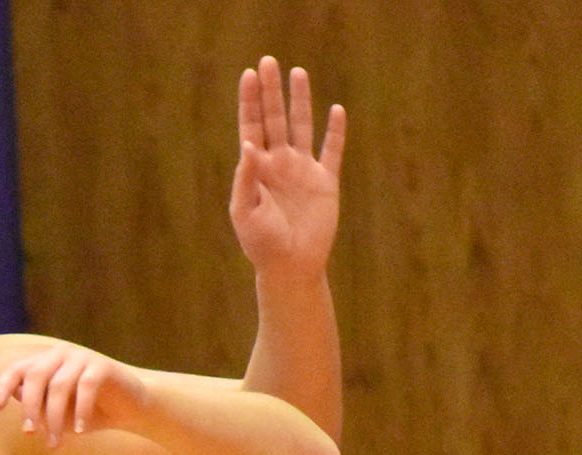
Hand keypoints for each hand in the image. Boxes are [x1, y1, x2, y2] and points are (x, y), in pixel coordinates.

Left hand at [0, 343, 148, 447]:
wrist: (131, 407)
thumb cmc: (89, 412)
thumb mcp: (59, 413)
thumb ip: (38, 404)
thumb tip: (16, 395)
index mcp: (45, 362)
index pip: (17, 370)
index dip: (3, 387)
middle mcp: (61, 354)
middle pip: (35, 376)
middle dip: (30, 407)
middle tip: (30, 433)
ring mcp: (82, 357)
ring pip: (59, 386)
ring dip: (55, 419)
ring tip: (55, 443)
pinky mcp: (103, 366)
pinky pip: (86, 387)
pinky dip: (81, 411)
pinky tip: (81, 432)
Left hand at [229, 56, 347, 278]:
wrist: (291, 267)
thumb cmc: (261, 243)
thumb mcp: (245, 211)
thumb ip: (245, 178)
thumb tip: (249, 142)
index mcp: (256, 169)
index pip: (251, 126)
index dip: (250, 101)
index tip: (248, 75)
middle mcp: (279, 163)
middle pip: (275, 118)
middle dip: (271, 91)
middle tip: (268, 61)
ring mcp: (302, 171)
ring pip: (302, 127)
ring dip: (300, 100)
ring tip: (298, 73)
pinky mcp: (325, 182)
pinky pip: (331, 151)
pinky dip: (335, 132)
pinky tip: (336, 110)